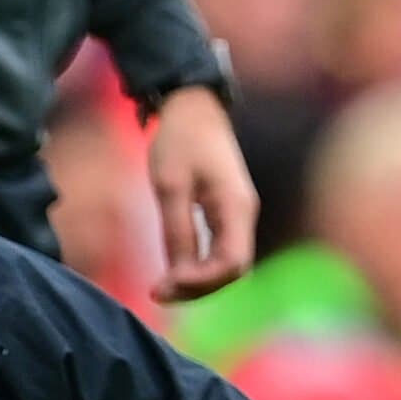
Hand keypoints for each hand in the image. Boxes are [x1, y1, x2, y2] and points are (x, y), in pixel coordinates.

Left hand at [147, 85, 257, 302]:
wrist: (193, 107)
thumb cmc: (180, 141)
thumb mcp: (170, 186)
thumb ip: (177, 232)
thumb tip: (178, 277)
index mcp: (236, 207)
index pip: (230, 264)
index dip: (199, 283)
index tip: (162, 285)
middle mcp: (244, 215)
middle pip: (231, 271)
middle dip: (197, 288)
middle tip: (156, 292)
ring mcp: (237, 214)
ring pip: (226, 265)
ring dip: (197, 281)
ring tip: (161, 287)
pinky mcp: (226, 213)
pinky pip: (219, 252)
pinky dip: (198, 267)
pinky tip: (173, 271)